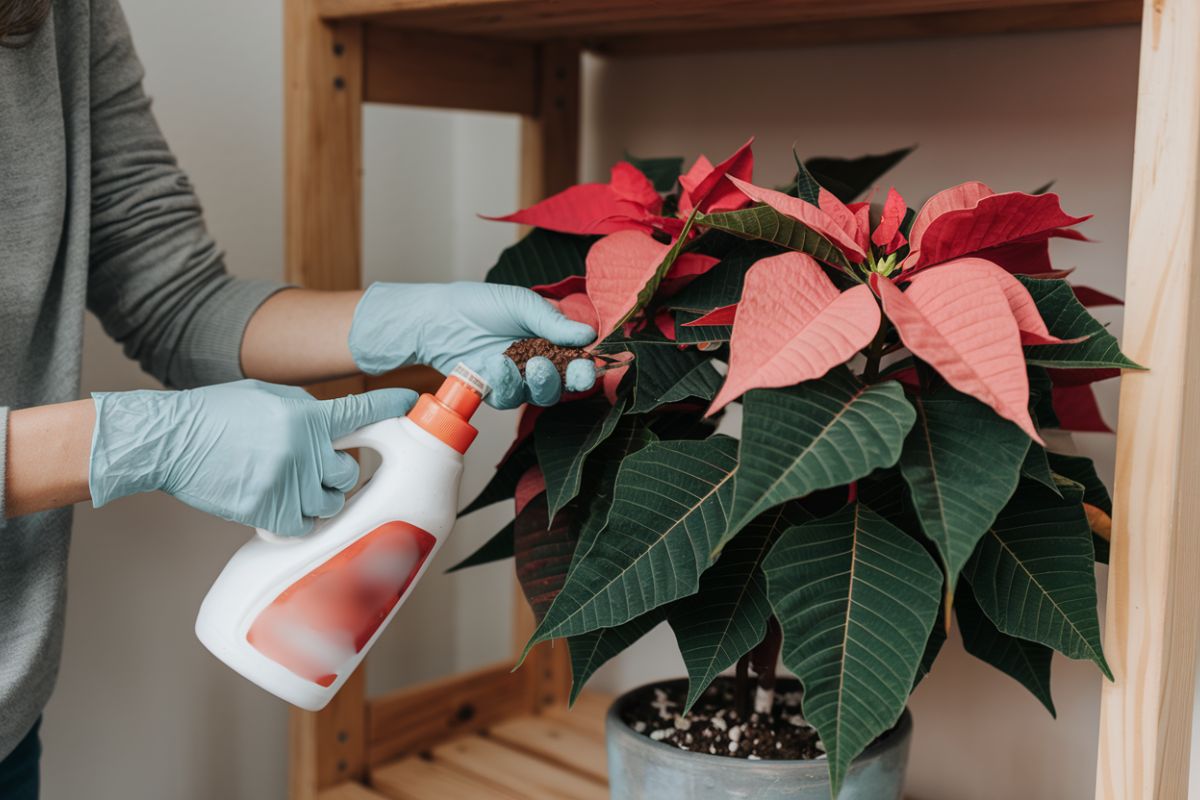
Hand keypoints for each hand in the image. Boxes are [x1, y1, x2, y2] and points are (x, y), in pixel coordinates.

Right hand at [89, 381, 417, 535]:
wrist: (171, 439)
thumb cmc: (213, 416)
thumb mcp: (265, 397)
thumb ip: (303, 412)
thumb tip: (332, 428)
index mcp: (304, 414)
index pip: (360, 411)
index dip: (389, 409)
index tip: (409, 406)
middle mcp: (303, 447)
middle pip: (349, 472)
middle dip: (338, 475)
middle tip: (316, 472)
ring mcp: (287, 480)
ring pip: (330, 504)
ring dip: (317, 501)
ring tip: (292, 491)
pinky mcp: (267, 508)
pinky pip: (303, 527)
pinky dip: (295, 524)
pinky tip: (279, 511)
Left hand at [348, 282, 596, 408]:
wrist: (440, 317)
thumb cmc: (481, 304)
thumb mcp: (521, 304)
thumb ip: (553, 322)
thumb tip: (589, 335)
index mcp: (552, 339)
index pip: (578, 359)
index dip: (586, 367)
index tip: (587, 366)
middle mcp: (540, 362)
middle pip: (566, 384)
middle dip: (568, 381)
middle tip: (553, 367)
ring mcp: (519, 379)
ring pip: (542, 395)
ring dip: (537, 382)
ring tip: (524, 363)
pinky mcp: (496, 391)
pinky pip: (510, 398)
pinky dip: (506, 384)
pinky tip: (496, 365)